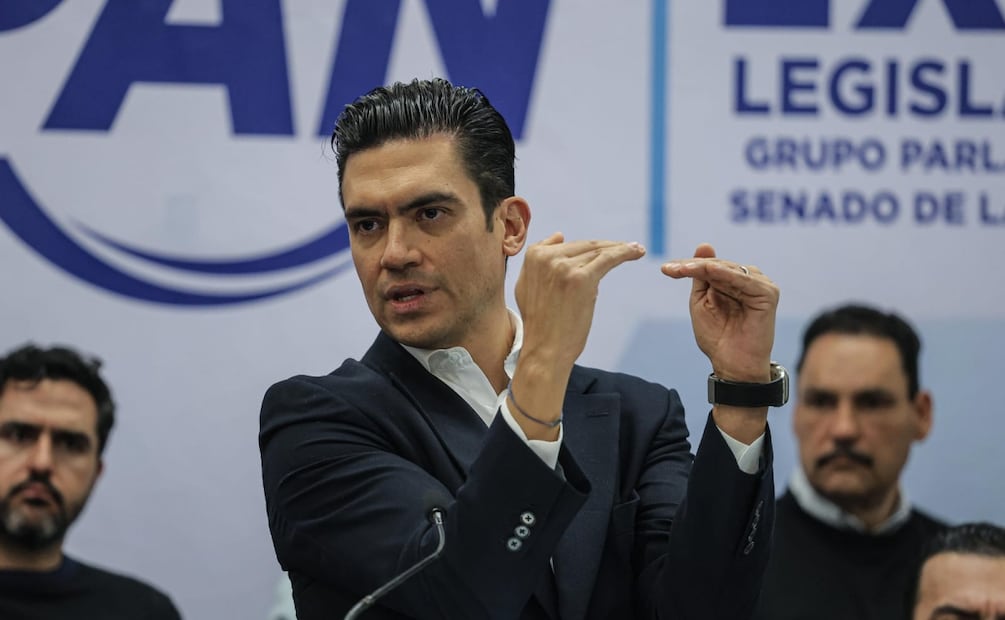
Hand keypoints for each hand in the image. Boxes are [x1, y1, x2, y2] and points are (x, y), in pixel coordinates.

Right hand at [516, 233, 645, 371]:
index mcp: (534, 256)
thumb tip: (560, 235)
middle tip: (628, 247)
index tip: (606, 246)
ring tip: (637, 249)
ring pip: (598, 251)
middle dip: (608, 246)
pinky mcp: (582, 278)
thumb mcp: (526, 286)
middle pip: (584, 246)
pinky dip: (625, 252)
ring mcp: (565, 267)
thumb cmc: (539, 324)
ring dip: (620, 248)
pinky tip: (637, 251)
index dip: (590, 246)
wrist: (545, 350)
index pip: (569, 245)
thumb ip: (539, 260)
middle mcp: (547, 257)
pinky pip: (608, 259)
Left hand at [661, 243, 777, 381]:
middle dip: (692, 266)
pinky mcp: (768, 294)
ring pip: (728, 269)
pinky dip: (725, 274)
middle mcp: (748, 280)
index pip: (709, 267)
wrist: (732, 366)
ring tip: (682, 269)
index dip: (687, 266)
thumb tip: (704, 245)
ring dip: (704, 267)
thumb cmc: (717, 338)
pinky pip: (744, 279)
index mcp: (733, 282)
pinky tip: (709, 270)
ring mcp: (760, 285)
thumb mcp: (702, 302)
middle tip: (671, 268)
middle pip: (718, 265)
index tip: (665, 268)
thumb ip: (701, 276)